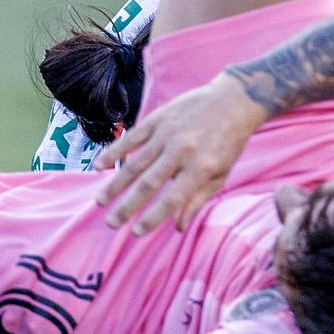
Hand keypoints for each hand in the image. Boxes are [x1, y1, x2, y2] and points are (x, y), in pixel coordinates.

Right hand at [97, 75, 268, 234]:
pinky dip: (115, 151)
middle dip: (127, 206)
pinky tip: (100, 166)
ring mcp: (168, 133)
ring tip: (101, 201)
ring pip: (135, 162)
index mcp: (200, 168)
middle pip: (148, 183)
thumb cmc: (228, 143)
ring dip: (116, 184)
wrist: (233, 100)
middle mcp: (182, 151)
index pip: (171, 199)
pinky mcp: (158, 118)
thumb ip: (198, 200)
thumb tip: (178, 227)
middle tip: (111, 223)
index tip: (136, 233)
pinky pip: (132, 137)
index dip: (153, 218)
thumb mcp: (221, 174)